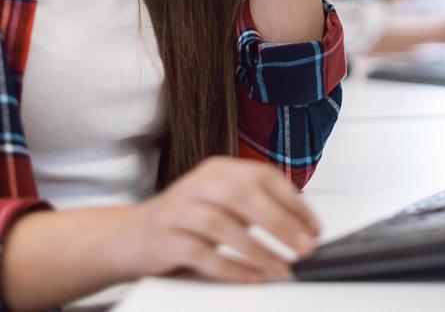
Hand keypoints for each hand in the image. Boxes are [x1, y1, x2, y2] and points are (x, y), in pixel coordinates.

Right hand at [110, 157, 321, 283]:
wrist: (131, 236)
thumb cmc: (186, 220)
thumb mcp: (222, 202)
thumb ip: (256, 206)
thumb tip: (302, 227)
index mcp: (219, 169)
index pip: (263, 176)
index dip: (293, 202)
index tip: (314, 227)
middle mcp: (199, 184)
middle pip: (244, 196)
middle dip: (281, 224)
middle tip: (305, 247)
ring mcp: (180, 211)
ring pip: (223, 225)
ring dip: (258, 249)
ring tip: (282, 267)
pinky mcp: (166, 240)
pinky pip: (202, 254)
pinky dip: (231, 267)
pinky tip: (252, 276)